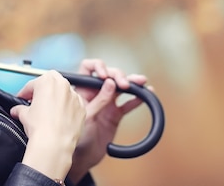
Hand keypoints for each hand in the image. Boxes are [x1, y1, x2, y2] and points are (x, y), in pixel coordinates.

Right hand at [10, 70, 85, 180]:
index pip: (32, 84)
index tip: (23, 98)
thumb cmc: (41, 128)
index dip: (25, 92)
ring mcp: (74, 96)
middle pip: (51, 82)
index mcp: (47, 82)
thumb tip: (17, 110)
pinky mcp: (82, 108)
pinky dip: (67, 108)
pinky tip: (60, 118)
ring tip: (49, 110)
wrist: (54, 144)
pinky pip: (73, 104)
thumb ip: (20, 108)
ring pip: (64, 93)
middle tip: (36, 100)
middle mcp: (63, 86)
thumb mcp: (24, 115)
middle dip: (43, 89)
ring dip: (56, 98)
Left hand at [68, 59, 148, 182]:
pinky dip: (137, 99)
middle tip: (124, 84)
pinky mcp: (115, 114)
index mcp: (82, 89)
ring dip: (132, 83)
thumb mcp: (86, 116)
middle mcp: (95, 93)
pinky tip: (147, 95)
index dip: (98, 66)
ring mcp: (106, 103)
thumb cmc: (76, 135)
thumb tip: (110, 82)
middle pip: (109, 75)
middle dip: (118, 75)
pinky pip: (127, 104)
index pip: (88, 68)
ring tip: (142, 81)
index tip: (105, 75)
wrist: (82, 157)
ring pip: (120, 88)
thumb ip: (99, 100)